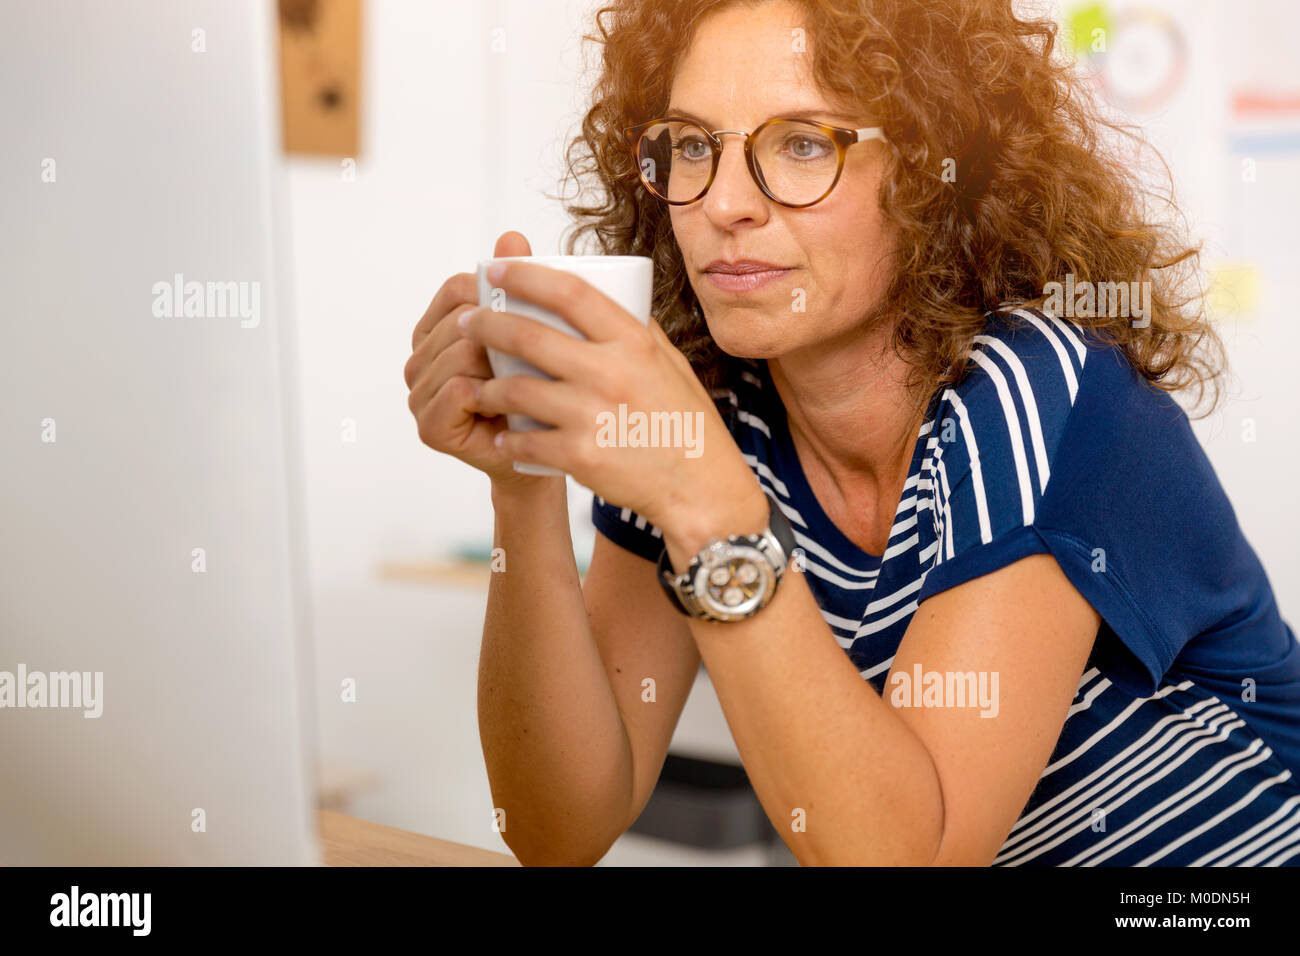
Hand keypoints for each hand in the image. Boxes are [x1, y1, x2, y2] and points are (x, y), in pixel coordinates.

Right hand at [403, 230, 552, 491]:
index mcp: (438, 329)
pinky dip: (487, 391)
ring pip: (460, 354)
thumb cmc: (539, 392)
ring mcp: (420, 394)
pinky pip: (457, 389)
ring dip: (497, 363)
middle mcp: (421, 359)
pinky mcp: (430, 426)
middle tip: (542, 350)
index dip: (493, 290)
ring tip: (530, 378)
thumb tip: (512, 236)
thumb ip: (519, 287)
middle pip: (459, 321)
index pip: (457, 289)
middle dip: (501, 330)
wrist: (545, 454)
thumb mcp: (535, 334)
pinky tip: (512, 400)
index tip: (532, 306)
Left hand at [458, 258, 758, 537]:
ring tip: (477, 386)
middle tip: (467, 322)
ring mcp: (592, 415)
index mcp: (633, 343)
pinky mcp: (580, 456)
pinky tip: (504, 435)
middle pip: (528, 336)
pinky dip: (510, 437)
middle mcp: (610, 373)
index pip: (571, 293)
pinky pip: (526, 440)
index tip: (498, 269)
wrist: (699, 488)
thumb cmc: (686, 423)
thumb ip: (637, 329)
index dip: (527, 275)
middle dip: (486, 325)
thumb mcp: (670, 364)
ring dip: (487, 386)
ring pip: (516, 389)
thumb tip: (609, 293)